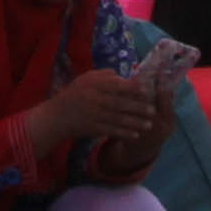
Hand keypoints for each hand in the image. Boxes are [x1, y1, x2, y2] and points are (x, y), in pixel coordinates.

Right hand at [27, 71, 160, 164]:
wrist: (57, 116)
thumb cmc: (74, 94)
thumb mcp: (85, 79)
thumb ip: (103, 75)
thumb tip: (122, 76)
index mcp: (93, 85)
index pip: (116, 85)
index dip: (132, 88)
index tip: (147, 90)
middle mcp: (94, 99)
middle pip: (119, 103)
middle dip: (138, 107)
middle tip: (153, 110)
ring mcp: (93, 115)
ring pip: (118, 119)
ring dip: (135, 122)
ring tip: (149, 124)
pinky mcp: (93, 129)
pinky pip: (111, 131)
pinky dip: (124, 133)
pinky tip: (135, 134)